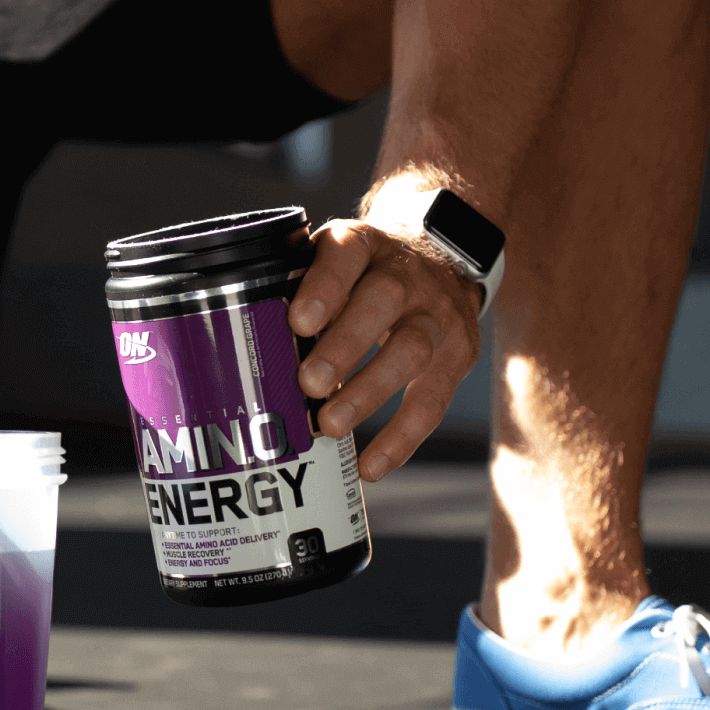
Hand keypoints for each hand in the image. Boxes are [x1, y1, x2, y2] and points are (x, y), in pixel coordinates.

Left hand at [288, 219, 481, 481]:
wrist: (437, 259)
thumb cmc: (361, 275)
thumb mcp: (331, 265)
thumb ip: (297, 295)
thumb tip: (251, 352)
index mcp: (363, 245)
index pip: (346, 254)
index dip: (325, 288)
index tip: (298, 323)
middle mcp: (405, 275)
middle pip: (382, 302)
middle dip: (344, 346)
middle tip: (309, 385)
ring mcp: (436, 314)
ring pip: (412, 349)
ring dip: (369, 392)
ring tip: (331, 426)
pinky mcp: (458, 354)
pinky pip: (433, 400)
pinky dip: (402, 438)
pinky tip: (371, 465)